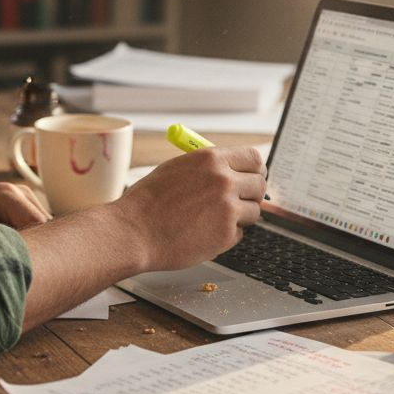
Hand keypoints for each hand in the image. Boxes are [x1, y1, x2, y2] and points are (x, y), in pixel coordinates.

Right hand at [112, 146, 265, 272]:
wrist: (134, 232)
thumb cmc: (148, 202)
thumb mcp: (177, 169)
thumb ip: (207, 168)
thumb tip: (232, 169)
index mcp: (211, 159)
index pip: (254, 158)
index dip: (255, 169)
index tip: (253, 176)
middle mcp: (223, 180)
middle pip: (260, 184)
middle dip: (251, 194)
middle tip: (238, 201)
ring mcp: (228, 208)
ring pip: (253, 211)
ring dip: (238, 216)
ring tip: (210, 220)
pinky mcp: (226, 234)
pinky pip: (239, 233)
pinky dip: (226, 235)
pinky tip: (202, 233)